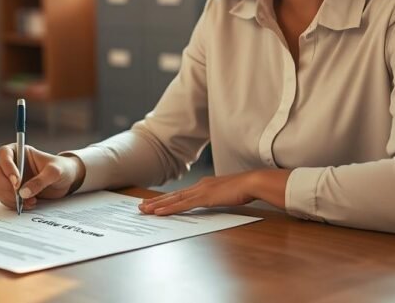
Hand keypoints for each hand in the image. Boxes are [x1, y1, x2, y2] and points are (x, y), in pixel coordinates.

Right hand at [0, 144, 84, 210]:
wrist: (68, 181)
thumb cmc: (62, 169)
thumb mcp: (55, 172)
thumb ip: (40, 180)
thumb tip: (23, 192)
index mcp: (20, 151)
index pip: (4, 153)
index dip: (7, 167)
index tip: (17, 181)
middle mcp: (13, 164)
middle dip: (6, 186)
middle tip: (20, 196)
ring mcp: (11, 178)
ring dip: (11, 198)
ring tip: (30, 202)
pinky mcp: (14, 191)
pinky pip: (6, 198)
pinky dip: (14, 204)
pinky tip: (29, 204)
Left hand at [138, 171, 262, 215]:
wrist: (253, 182)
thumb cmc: (245, 189)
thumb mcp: (229, 195)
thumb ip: (219, 198)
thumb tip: (216, 202)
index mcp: (205, 186)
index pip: (182, 194)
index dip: (167, 199)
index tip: (155, 203)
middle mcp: (200, 186)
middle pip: (174, 195)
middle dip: (156, 201)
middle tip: (141, 206)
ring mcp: (201, 191)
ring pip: (174, 200)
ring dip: (157, 205)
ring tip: (144, 209)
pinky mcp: (204, 198)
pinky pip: (182, 205)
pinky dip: (169, 209)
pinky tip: (158, 212)